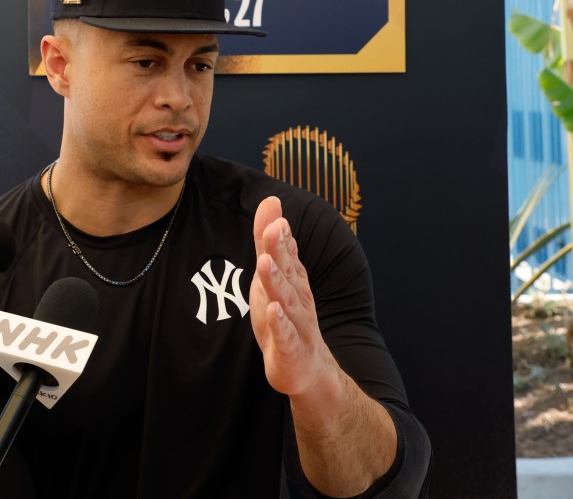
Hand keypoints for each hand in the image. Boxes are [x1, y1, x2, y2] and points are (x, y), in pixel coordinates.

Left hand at [249, 196, 335, 396]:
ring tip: (265, 263)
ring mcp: (296, 324)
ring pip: (286, 300)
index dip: (279, 235)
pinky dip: (279, 323)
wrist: (307, 369)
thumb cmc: (286, 319)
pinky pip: (285, 335)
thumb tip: (271, 203)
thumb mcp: (275, 278)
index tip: (274, 214)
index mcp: (294, 281)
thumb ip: (269, 243)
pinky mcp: (289, 349)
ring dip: (276, 281)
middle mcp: (298, 298)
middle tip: (272, 228)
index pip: (286, 254)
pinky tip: (273, 310)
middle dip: (278, 250)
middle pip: (286, 272)